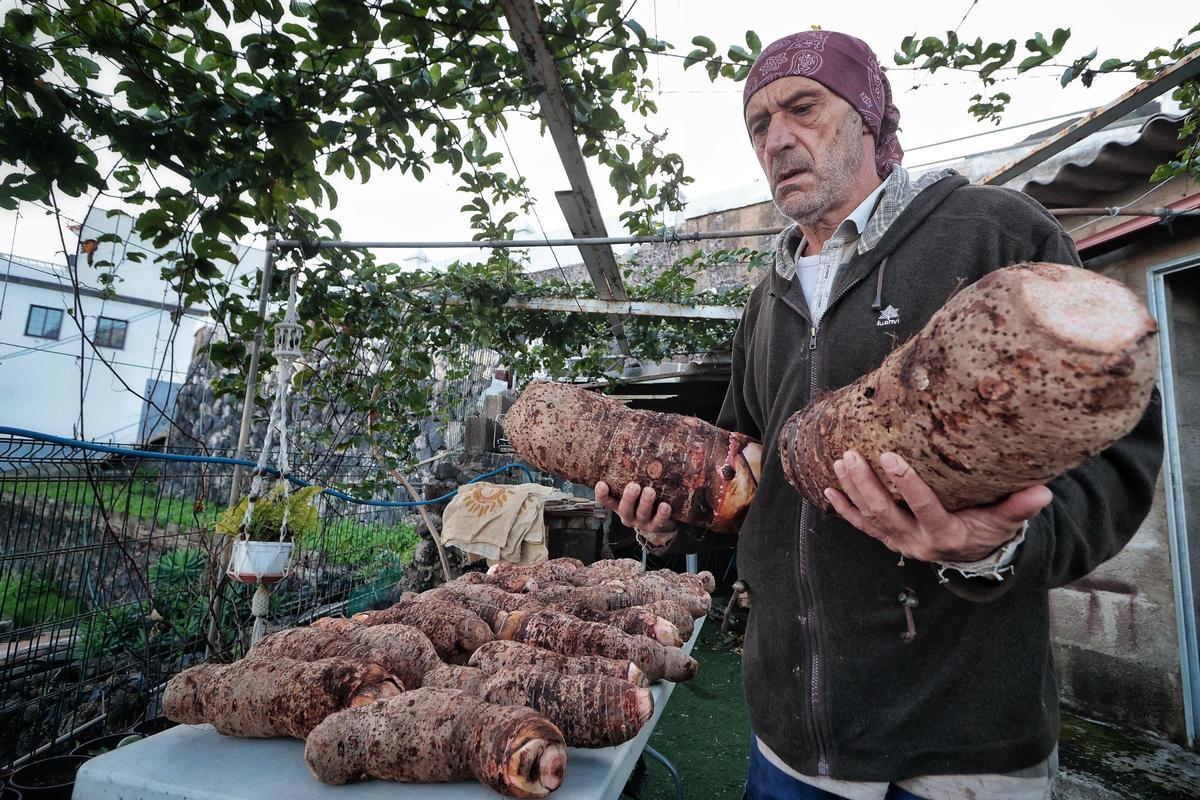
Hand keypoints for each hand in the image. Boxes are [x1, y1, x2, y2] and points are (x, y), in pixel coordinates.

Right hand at [595, 481, 677, 547]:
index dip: (602, 495)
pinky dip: (662, 514)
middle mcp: (628, 516)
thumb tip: (639, 449)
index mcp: (619, 506)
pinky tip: (666, 506)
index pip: (606, 501)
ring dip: (646, 503)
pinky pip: (659, 521)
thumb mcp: (635, 491)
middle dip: (628, 498)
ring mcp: (642, 523)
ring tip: (650, 491)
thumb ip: (634, 476)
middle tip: (633, 486)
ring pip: (642, 515)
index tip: (602, 484)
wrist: (659, 523)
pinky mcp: (657, 526)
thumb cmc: (643, 500)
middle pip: (625, 509)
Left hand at [824, 449, 1052, 562]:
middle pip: (885, 513)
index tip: (891, 457)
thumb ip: (1020, 507)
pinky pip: (860, 526)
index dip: (907, 485)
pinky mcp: (887, 539)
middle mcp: (918, 542)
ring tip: (839, 462)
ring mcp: (899, 542)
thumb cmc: (990, 531)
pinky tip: (827, 488)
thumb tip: (1043, 491)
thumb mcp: (1007, 521)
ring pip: (868, 518)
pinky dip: (842, 509)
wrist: (973, 556)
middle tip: (852, 455)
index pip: (924, 508)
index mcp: (946, 535)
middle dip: (867, 484)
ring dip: (852, 490)